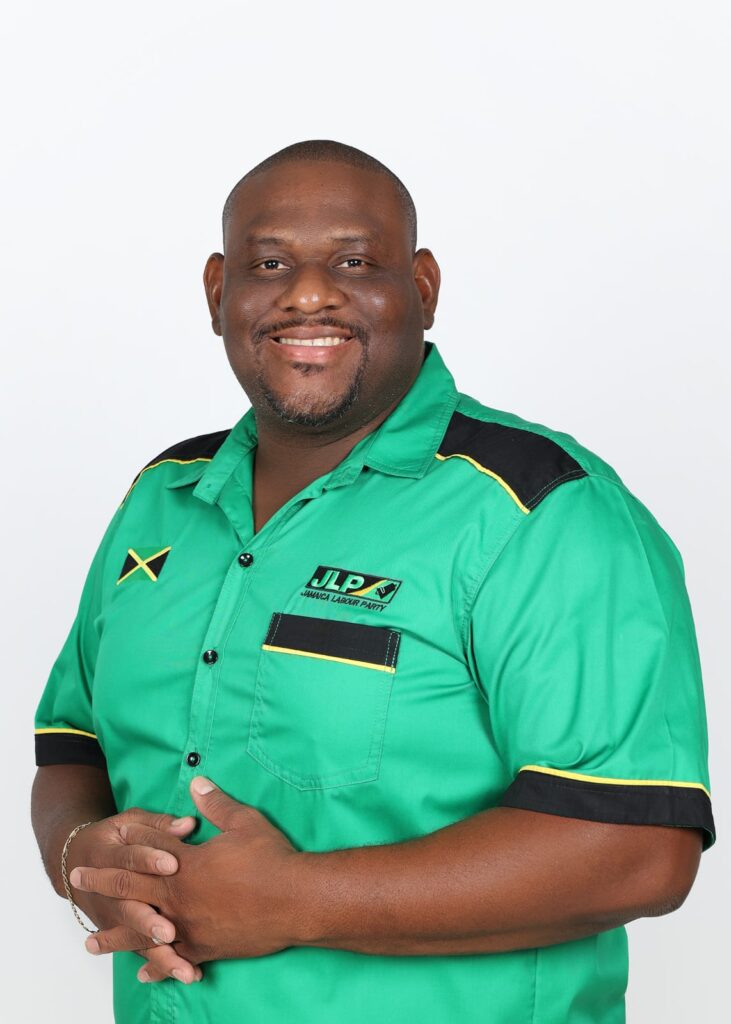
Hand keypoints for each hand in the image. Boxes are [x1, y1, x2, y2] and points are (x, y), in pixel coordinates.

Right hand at [66, 807, 202, 982]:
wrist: (74, 862)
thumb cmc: (115, 837)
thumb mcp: (130, 822)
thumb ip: (158, 825)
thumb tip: (189, 826)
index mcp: (109, 854)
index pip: (129, 858)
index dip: (149, 860)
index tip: (173, 864)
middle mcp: (106, 890)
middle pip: (128, 905)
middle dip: (149, 919)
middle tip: (170, 930)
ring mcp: (111, 914)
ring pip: (133, 936)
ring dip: (157, 951)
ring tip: (180, 964)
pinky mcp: (118, 931)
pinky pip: (139, 949)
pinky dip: (159, 964)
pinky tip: (183, 971)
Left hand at [69, 777, 303, 976]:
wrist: (293, 900)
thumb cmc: (270, 858)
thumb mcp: (244, 822)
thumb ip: (216, 805)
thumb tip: (197, 782)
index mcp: (186, 863)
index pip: (152, 847)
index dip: (132, 839)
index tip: (111, 835)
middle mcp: (179, 896)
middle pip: (133, 887)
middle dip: (103, 882)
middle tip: (77, 880)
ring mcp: (189, 925)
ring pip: (142, 930)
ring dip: (115, 935)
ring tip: (89, 941)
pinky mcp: (204, 948)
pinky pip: (172, 958)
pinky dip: (156, 965)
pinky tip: (142, 972)